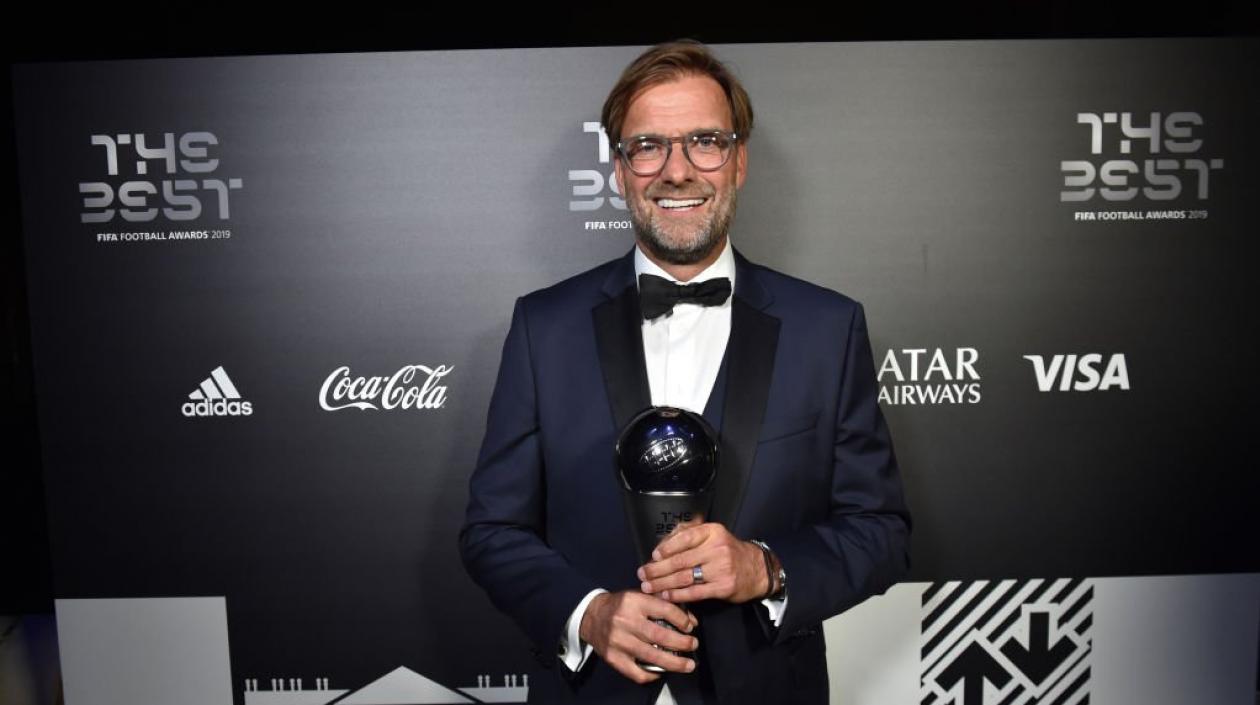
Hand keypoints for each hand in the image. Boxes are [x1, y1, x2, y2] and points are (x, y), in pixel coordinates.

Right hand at [579, 590, 698, 683]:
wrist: (592, 616)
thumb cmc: (621, 606)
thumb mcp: (640, 596)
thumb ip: (664, 604)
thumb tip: (690, 621)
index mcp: (634, 601)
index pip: (665, 609)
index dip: (682, 619)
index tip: (690, 627)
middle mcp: (625, 620)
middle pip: (660, 635)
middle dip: (682, 643)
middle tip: (693, 645)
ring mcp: (618, 641)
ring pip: (651, 656)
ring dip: (674, 663)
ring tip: (688, 665)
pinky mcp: (613, 658)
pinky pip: (637, 672)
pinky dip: (652, 675)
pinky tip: (662, 671)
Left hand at [638, 522, 768, 603]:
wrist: (757, 569)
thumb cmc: (728, 552)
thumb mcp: (713, 536)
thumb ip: (689, 534)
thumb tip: (663, 543)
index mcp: (712, 532)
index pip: (684, 538)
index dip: (666, 548)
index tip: (652, 556)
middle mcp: (717, 548)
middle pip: (680, 560)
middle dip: (657, 569)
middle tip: (642, 574)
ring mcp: (721, 568)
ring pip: (685, 577)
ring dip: (663, 583)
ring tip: (648, 587)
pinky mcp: (723, 587)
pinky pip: (695, 592)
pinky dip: (678, 595)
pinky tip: (666, 596)